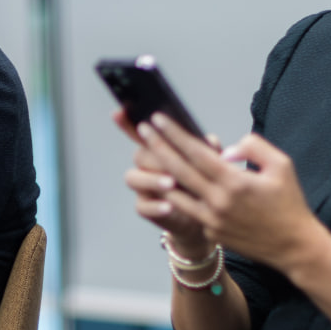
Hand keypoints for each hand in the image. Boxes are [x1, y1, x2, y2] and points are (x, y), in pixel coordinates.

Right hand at [114, 109, 215, 252]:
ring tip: (171, 183)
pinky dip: (156, 206)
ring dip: (151, 179)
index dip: (126, 123)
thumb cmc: (207, 184)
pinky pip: (142, 206)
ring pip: (133, 178)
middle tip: (171, 160)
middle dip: (153, 156)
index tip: (119, 112)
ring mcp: (143, 187)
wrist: (209, 217)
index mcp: (159, 150)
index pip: (141, 133)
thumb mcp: (211, 165)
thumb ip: (209, 151)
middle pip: (139, 154)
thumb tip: (211, 140)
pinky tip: (170, 207)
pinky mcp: (145, 208)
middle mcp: (146, 166)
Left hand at [139, 113, 322, 269]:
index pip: (196, 153)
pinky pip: (188, 209)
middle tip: (142, 129)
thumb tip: (225, 149)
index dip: (175, 134)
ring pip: (175, 192)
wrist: (294, 246)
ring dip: (159, 172)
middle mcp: (219, 201)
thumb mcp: (282, 165)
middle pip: (179, 169)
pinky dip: (175, 194)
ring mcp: (212, 219)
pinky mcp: (211, 231)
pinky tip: (164, 180)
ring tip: (146, 153)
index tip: (158, 119)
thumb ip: (253, 147)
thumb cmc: (289, 202)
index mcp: (235, 182)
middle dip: (157, 146)